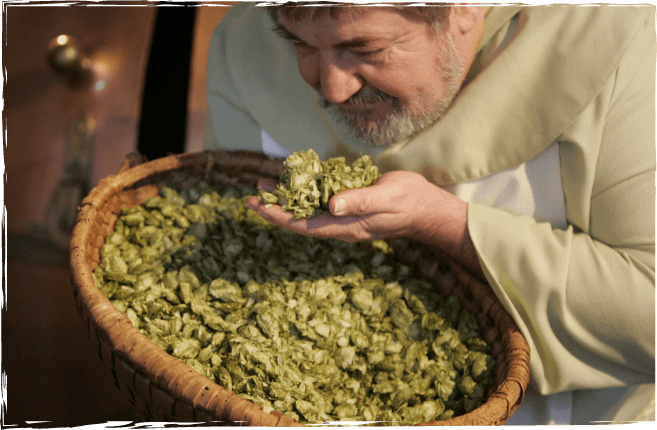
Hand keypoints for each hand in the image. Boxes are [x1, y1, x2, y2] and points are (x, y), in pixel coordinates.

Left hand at [247, 169, 470, 250]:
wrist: (427, 209)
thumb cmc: (409, 202)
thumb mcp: (386, 198)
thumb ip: (359, 201)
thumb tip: (331, 205)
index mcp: (345, 226)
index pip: (303, 224)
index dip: (278, 216)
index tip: (256, 205)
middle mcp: (341, 224)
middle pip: (300, 219)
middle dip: (275, 208)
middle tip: (252, 194)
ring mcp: (345, 216)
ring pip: (308, 210)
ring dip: (287, 199)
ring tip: (266, 185)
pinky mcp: (350, 206)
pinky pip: (321, 202)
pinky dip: (304, 192)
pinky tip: (296, 182)